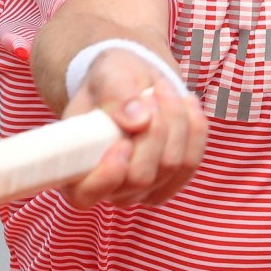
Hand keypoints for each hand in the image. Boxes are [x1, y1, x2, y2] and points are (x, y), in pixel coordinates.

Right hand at [60, 46, 206, 208]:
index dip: (106, 176)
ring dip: (175, 120)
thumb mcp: (107, 75)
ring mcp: (143, 189)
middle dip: (154, 130)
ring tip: (162, 89)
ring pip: (173, 166)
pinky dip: (194, 127)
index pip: (84, 195)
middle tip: (149, 93)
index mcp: (76, 168)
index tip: (122, 143)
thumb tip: (138, 121)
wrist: (134, 81)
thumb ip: (116, 95)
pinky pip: (192, 160)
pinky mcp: (173, 181)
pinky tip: (186, 102)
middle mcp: (109, 188)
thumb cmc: (111, 81)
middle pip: (141, 177)